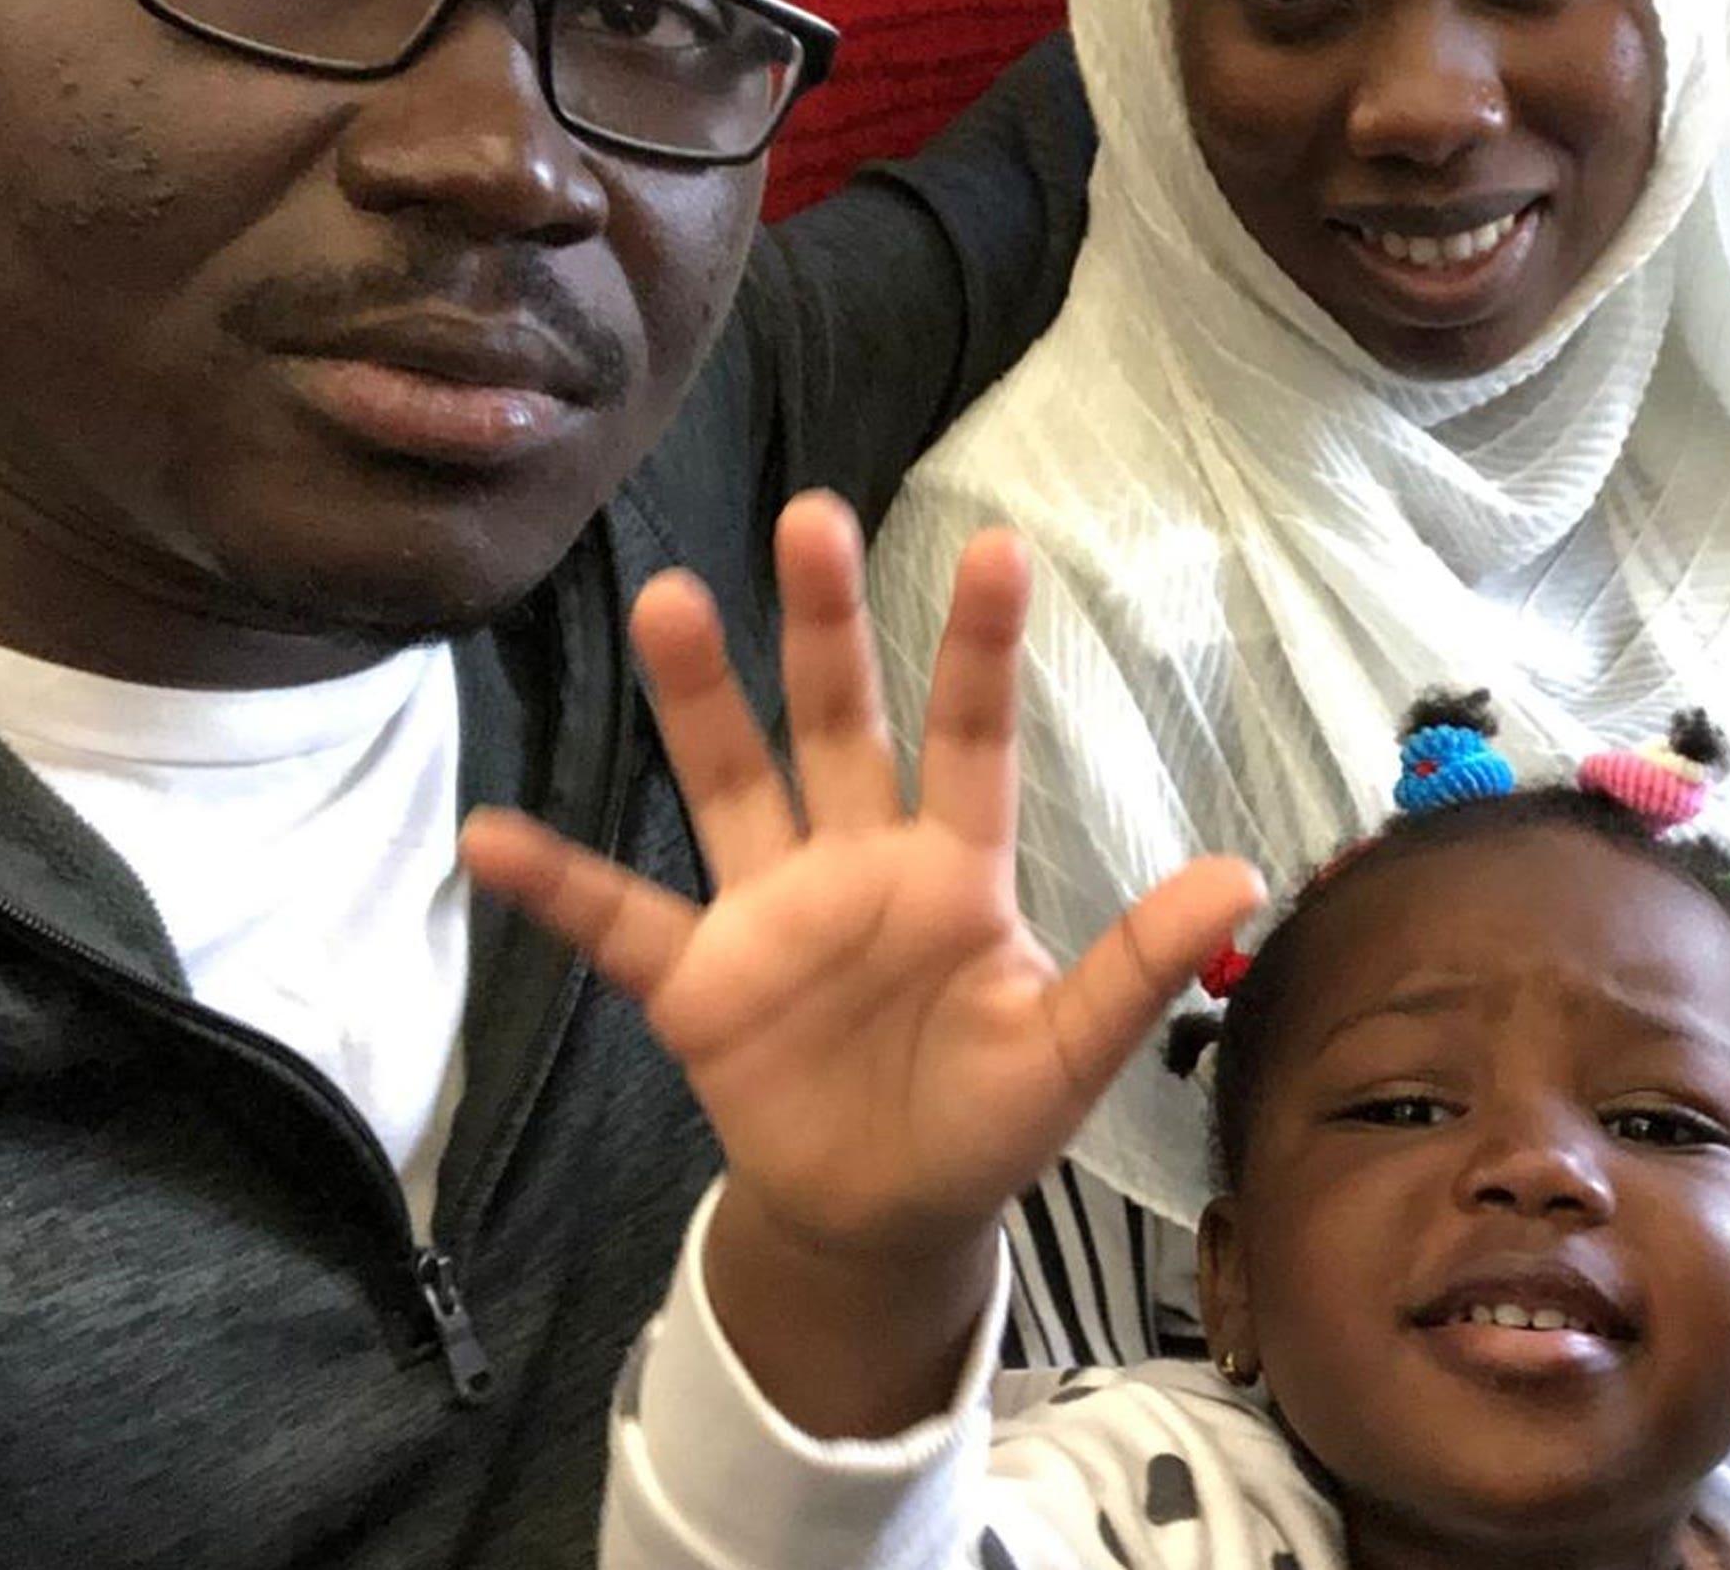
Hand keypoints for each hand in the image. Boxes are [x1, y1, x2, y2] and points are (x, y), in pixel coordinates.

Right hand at [463, 493, 1262, 1274]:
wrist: (887, 1217)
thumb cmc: (985, 1118)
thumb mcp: (1067, 1051)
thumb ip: (1138, 963)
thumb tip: (1242, 877)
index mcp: (954, 870)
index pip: (973, 737)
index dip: (982, 649)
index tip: (999, 545)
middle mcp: (855, 862)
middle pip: (837, 721)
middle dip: (825, 623)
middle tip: (814, 513)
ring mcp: (767, 913)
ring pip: (730, 780)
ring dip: (698, 697)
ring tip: (670, 599)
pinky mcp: (694, 983)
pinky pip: (615, 922)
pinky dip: (553, 886)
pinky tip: (488, 835)